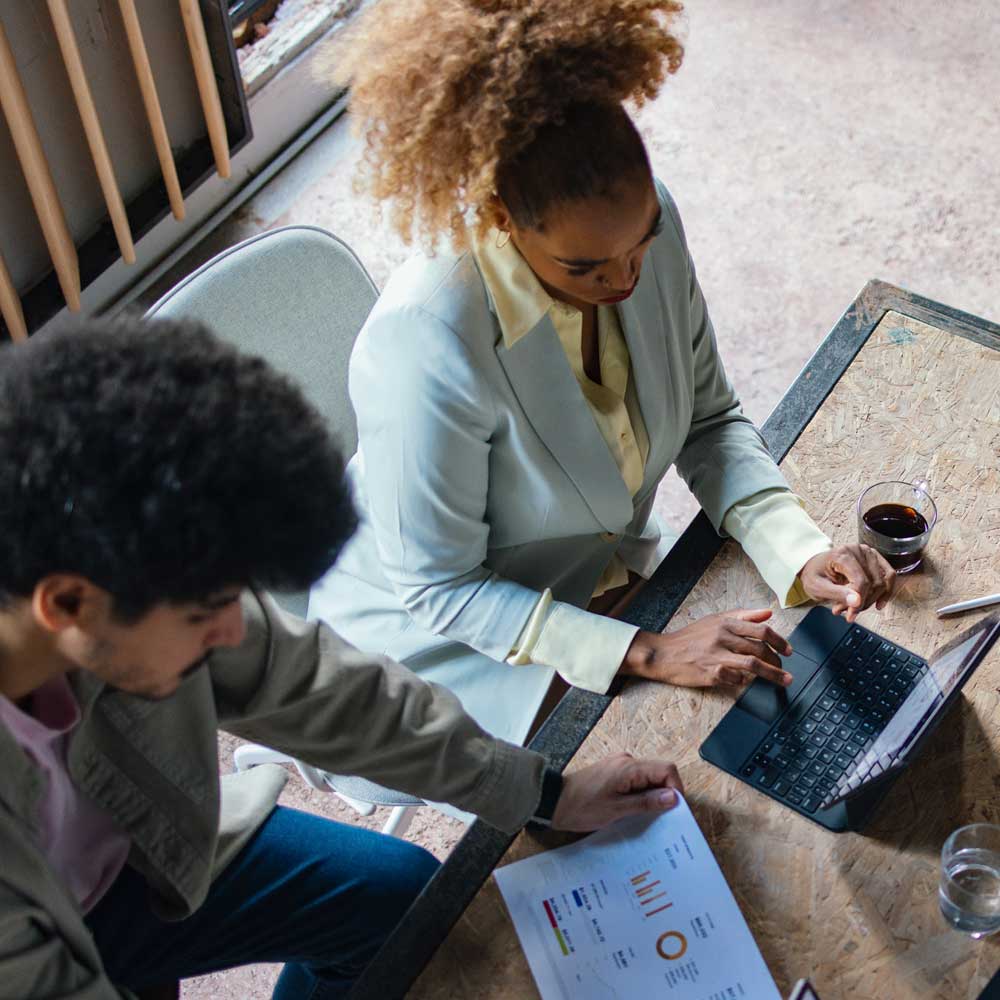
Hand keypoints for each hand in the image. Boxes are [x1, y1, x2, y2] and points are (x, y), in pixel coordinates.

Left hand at [551, 753, 683, 831]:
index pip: (666, 769)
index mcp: (629, 767)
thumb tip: (673, 798)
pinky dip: (641, 794)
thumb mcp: (617, 810)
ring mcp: (619, 765)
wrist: (554, 802)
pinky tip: (635, 810)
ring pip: (648, 778)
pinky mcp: (614, 772)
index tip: (674, 810)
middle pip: (659, 773)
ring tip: (648, 817)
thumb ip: (646, 803)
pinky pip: (636, 781)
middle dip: (665, 794)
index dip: (676, 789)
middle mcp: (626, 761)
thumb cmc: (582, 807)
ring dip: (652, 796)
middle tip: (663, 818)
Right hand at [621, 609, 792, 687]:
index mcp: (725, 623)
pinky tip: (746, 682)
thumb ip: (742, 616)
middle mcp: (722, 637)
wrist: (663, 653)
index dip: (779, 641)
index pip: (761, 630)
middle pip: (760, 649)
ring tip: (783, 680)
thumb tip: (767, 613)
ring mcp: (716, 656)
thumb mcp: (714, 620)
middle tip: (783, 668)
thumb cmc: (689, 637)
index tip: (788, 650)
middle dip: (777, 661)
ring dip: (772, 674)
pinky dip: (745, 681)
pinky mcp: (710, 673)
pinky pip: (736, 679)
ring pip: (753, 665)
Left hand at [799, 544, 896, 621]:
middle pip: (873, 583)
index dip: (858, 602)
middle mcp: (858, 550)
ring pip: (882, 583)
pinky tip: (878, 604)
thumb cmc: (815, 575)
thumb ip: (837, 594)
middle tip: (846, 612)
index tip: (850, 614)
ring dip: (870, 600)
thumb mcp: (817, 587)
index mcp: (842, 554)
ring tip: (852, 607)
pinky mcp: (875, 559)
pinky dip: (886, 592)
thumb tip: (857, 601)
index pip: (861, 581)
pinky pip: (889, 577)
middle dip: (862, 602)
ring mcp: (869, 553)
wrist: (814, 567)